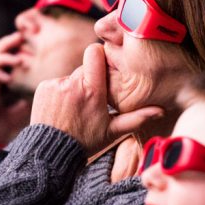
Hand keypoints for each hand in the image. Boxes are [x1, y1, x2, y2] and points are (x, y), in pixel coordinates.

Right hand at [0, 32, 31, 145]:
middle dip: (7, 43)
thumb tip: (28, 101)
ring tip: (21, 61)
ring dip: (4, 57)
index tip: (30, 48)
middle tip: (22, 37)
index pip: (1, 59)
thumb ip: (18, 109)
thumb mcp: (9, 119)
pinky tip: (8, 78)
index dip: (13, 50)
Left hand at [30, 44, 163, 153]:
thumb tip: (161, 111)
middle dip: (89, 80)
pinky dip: (60, 92)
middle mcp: (72, 83)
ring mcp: (55, 84)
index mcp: (92, 90)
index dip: (99, 56)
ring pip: (70, 77)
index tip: (103, 67)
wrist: (52, 151)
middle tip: (90, 101)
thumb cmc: (85, 141)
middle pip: (84, 68)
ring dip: (74, 88)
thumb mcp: (113, 131)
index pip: (94, 53)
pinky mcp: (43, 88)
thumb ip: (137, 118)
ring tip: (75, 109)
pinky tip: (62, 109)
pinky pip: (56, 83)